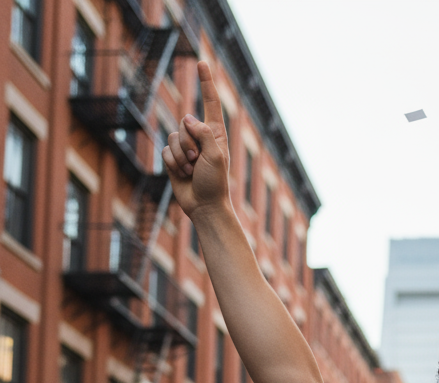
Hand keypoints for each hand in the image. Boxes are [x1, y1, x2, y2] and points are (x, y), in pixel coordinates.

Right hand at [162, 61, 229, 218]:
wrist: (204, 206)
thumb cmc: (215, 183)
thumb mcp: (216, 155)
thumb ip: (203, 133)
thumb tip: (188, 118)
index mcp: (216, 134)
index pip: (210, 103)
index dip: (206, 83)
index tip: (202, 63)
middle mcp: (200, 137)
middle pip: (185, 124)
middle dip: (188, 143)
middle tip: (198, 162)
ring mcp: (186, 147)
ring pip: (173, 137)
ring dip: (180, 157)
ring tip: (192, 170)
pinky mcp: (174, 158)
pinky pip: (165, 151)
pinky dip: (172, 163)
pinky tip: (182, 174)